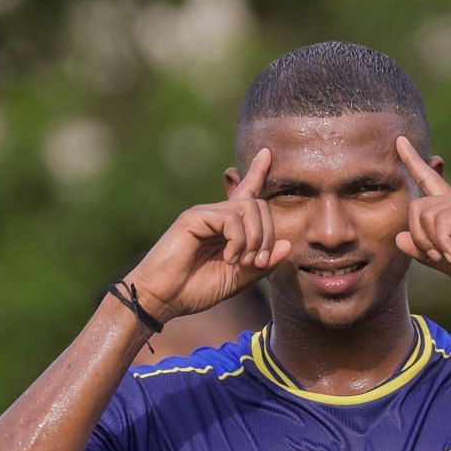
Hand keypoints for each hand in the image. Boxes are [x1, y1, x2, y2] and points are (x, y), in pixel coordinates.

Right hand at [128, 147, 292, 318]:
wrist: (161, 298)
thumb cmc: (194, 290)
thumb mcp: (237, 280)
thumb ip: (262, 265)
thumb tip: (289, 245)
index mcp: (226, 228)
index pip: (246, 194)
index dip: (257, 173)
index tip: (267, 153)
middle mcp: (216, 215)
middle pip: (258, 205)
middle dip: (268, 235)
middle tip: (257, 263)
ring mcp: (204, 214)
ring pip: (248, 208)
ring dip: (255, 239)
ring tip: (242, 262)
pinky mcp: (194, 217)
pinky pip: (231, 218)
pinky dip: (238, 241)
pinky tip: (228, 259)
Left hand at [393, 137, 450, 297]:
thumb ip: (427, 253)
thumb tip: (398, 238)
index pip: (429, 182)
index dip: (413, 163)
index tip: (399, 141)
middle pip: (417, 206)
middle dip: (421, 238)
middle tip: (441, 258)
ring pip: (426, 213)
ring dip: (434, 244)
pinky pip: (443, 219)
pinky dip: (445, 242)